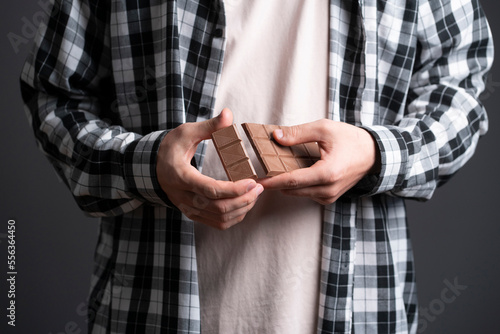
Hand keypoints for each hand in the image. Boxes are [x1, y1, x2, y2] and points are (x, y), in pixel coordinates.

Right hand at [156, 108, 263, 229]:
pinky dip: (234, 217)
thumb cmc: (171, 148)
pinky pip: (217, 223)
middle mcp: (183, 197)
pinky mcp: (193, 214)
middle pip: (218, 208)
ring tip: (254, 195)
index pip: (210, 190)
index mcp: (180, 176)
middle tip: (259, 188)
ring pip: (220, 219)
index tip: (253, 182)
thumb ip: (209, 126)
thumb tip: (228, 114)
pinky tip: (244, 204)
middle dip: (243, 200)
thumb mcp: (186, 132)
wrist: (153, 166)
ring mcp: (188, 208)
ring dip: (241, 209)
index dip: (234, 189)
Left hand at [258, 119, 379, 204]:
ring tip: (273, 169)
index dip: (271, 180)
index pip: (291, 181)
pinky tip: (293, 172)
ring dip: (285, 183)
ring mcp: (329, 196)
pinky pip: (306, 193)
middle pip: (291, 189)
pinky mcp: (329, 198)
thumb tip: (276, 137)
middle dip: (274, 181)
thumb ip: (299, 133)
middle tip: (259, 171)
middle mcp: (328, 190)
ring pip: (297, 193)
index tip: (255, 179)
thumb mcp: (324, 129)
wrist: (373, 154)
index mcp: (327, 173)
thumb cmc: (351, 139)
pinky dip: (297, 185)